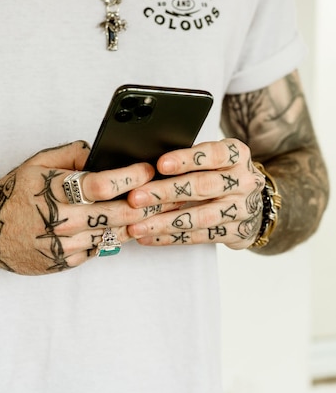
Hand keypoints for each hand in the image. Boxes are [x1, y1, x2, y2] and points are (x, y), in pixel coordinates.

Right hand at [0, 141, 179, 274]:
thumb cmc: (15, 193)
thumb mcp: (38, 163)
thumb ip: (72, 154)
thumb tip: (101, 151)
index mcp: (57, 190)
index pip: (104, 184)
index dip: (132, 176)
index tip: (149, 169)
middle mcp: (63, 219)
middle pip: (118, 213)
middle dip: (146, 202)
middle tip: (164, 193)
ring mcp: (65, 244)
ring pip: (114, 234)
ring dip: (136, 222)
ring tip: (153, 209)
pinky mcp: (66, 261)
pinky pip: (99, 249)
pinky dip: (114, 237)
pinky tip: (125, 227)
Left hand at [127, 138, 264, 249]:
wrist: (255, 204)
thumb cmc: (223, 174)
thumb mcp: (215, 158)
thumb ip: (191, 160)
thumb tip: (148, 166)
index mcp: (237, 155)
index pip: (212, 155)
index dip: (186, 159)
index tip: (160, 164)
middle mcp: (244, 181)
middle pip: (202, 187)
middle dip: (165, 192)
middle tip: (136, 198)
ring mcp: (242, 209)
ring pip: (199, 217)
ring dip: (164, 222)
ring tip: (137, 226)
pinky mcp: (236, 233)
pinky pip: (200, 237)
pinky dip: (171, 238)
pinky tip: (149, 237)